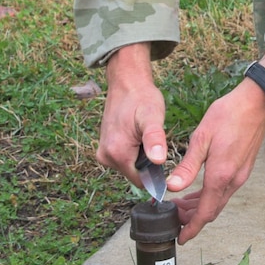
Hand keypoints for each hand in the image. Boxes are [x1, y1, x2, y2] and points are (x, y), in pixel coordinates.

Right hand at [96, 44, 167, 186]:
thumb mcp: (153, 116)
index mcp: (117, 153)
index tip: (161, 154)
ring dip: (140, 156)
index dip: (155, 174)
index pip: (141, 181)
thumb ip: (154, 139)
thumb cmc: (142, 98)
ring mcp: (103, 153)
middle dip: (147, 163)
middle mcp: (106, 157)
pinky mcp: (104, 148)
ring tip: (144, 135)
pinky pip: (124, 158)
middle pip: (135, 174)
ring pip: (130, 167)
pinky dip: (133, 151)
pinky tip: (136, 135)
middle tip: (152, 139)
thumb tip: (158, 161)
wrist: (126, 83)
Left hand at [165, 79, 264, 242]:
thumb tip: (172, 188)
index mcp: (221, 175)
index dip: (192, 228)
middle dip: (192, 218)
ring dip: (200, 207)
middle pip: (212, 210)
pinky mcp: (243, 168)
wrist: (256, 102)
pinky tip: (198, 190)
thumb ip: (188, 166)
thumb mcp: (201, 137)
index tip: (181, 239)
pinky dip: (209, 196)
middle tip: (172, 217)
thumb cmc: (228, 115)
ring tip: (180, 204)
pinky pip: (224, 190)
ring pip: (218, 201)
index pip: (205, 212)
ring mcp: (240, 175)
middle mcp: (233, 180)